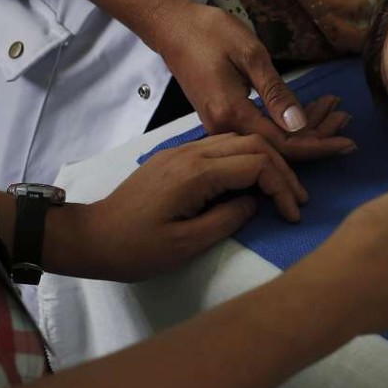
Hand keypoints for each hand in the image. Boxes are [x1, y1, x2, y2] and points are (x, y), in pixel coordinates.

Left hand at [65, 134, 307, 281]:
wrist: (90, 237)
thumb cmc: (136, 248)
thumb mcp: (186, 244)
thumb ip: (228, 219)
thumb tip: (253, 202)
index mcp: (196, 173)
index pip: (257, 163)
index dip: (283, 186)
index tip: (292, 212)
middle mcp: (192, 152)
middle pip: (253, 143)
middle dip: (282, 169)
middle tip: (297, 199)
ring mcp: (183, 151)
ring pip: (238, 140)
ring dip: (266, 161)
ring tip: (281, 190)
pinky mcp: (176, 156)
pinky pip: (221, 147)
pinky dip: (246, 159)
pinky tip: (253, 181)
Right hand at [154, 2, 354, 159]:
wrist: (172, 27)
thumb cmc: (210, 33)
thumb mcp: (250, 55)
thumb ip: (276, 93)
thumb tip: (299, 125)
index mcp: (231, 114)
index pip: (285, 144)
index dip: (320, 145)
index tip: (349, 143)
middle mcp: (224, 129)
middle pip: (282, 146)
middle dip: (319, 135)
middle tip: (347, 119)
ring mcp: (221, 125)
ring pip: (273, 138)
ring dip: (307, 126)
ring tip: (336, 109)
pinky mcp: (222, 117)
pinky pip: (261, 128)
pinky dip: (288, 120)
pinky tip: (309, 108)